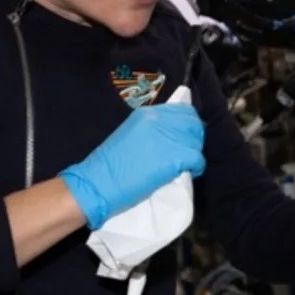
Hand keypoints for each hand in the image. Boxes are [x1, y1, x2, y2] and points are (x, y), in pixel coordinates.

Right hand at [60, 102, 204, 228]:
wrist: (97, 183)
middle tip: (187, 153)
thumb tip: (169, 138)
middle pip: (192, 123)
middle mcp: (159, 120)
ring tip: (185, 165)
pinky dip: (196, 168)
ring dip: (193, 153)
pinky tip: (187, 173)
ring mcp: (168, 137)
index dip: (186, 125)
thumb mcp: (130, 136)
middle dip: (193, 138)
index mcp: (147, 113)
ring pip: (196, 141)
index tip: (184, 137)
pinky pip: (197, 160)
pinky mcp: (175, 157)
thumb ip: (150, 132)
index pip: (181, 111)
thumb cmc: (107, 166)